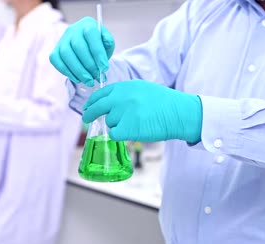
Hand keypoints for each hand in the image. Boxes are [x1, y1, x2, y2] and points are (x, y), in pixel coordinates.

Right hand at [49, 17, 114, 86]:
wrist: (87, 49)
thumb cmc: (98, 46)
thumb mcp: (107, 43)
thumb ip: (108, 42)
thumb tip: (106, 43)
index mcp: (87, 24)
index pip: (91, 34)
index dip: (98, 53)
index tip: (104, 68)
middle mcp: (73, 30)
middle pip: (78, 46)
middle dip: (89, 65)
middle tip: (96, 77)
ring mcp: (62, 40)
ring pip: (66, 55)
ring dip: (78, 71)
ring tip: (88, 81)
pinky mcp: (55, 51)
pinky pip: (56, 61)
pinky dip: (67, 72)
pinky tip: (77, 79)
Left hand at [82, 80, 202, 142]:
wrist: (179, 112)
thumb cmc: (164, 102)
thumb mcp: (142, 89)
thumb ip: (124, 94)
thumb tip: (107, 103)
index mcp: (124, 87)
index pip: (100, 94)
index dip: (92, 102)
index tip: (88, 107)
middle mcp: (121, 98)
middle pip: (96, 108)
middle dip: (89, 114)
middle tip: (86, 119)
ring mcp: (123, 113)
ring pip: (109, 123)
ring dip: (116, 125)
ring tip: (134, 123)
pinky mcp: (127, 128)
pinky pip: (114, 134)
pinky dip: (119, 136)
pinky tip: (131, 132)